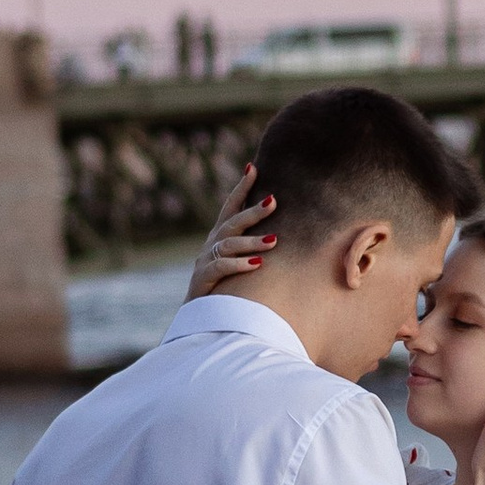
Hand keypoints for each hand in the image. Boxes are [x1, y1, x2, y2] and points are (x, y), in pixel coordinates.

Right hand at [189, 167, 275, 296]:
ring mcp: (205, 261)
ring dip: (252, 241)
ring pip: (228, 244)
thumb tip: (285, 233)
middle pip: (232, 222)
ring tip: (274, 240)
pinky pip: (220, 267)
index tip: (253, 167)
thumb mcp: (238, 262)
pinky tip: (257, 263)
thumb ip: (252, 246)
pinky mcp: (203, 279)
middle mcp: (211, 245)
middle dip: (252, 211)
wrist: (199, 317)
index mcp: (220, 237)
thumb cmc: (226, 287)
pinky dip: (239, 264)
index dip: (241, 188)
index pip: (230, 207)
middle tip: (274, 201)